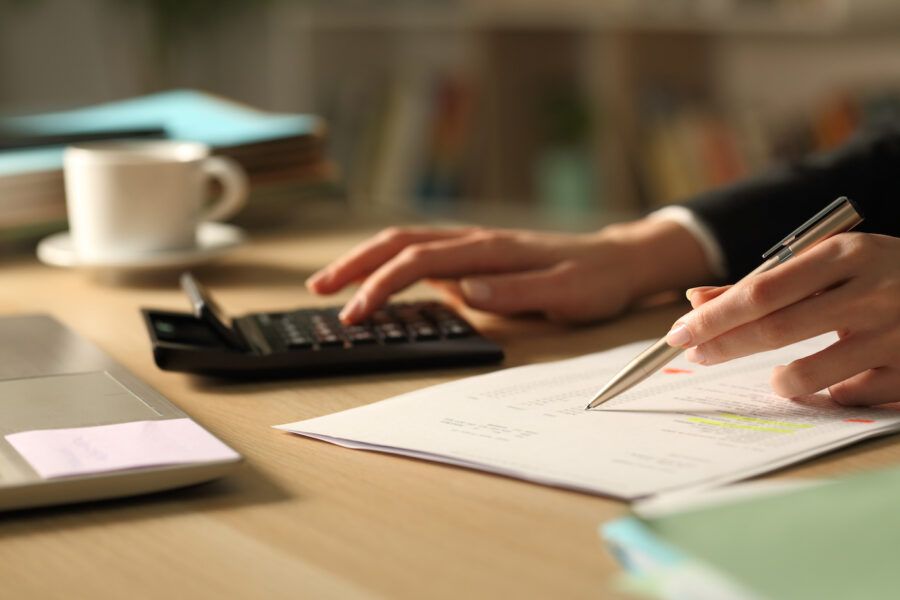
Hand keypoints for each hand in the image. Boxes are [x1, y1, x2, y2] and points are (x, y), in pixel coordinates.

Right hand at [306, 219, 712, 323]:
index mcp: (492, 250)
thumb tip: (464, 289)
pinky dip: (392, 265)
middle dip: (355, 264)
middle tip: (318, 290)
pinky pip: (425, 255)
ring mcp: (475, 247)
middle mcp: (476, 241)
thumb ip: (518, 292)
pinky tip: (381, 283)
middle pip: (400, 242)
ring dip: (367, 261)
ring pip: (407, 244)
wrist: (618, 260)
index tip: (356, 314)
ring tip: (334, 284)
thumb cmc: (595, 280)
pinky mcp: (477, 257)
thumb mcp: (567, 293)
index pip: (421, 261)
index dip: (382, 285)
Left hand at [665, 232, 899, 405]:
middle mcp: (873, 291)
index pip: (762, 289)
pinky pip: (848, 397)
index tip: (678, 333)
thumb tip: (695, 300)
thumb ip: (765, 283)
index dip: (714, 316)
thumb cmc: (882, 277)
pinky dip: (831, 392)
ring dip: (779, 380)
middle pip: (775, 329)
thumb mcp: (831, 264)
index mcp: (847, 254)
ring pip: (808, 374)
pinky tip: (839, 377)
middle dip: (723, 346)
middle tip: (694, 356)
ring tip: (779, 375)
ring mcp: (897, 335)